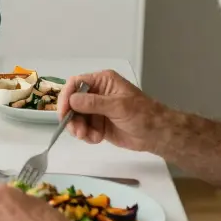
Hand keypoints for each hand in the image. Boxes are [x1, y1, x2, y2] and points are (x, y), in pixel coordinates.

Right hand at [56, 70, 171, 153]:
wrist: (156, 135)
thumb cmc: (143, 115)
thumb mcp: (118, 106)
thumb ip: (94, 103)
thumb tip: (72, 100)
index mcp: (102, 81)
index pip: (76, 84)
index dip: (66, 97)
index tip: (64, 112)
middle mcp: (96, 93)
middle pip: (72, 102)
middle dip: (72, 118)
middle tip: (77, 132)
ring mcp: (96, 110)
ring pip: (76, 117)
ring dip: (79, 129)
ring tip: (89, 137)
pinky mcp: (97, 124)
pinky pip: (83, 128)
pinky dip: (86, 135)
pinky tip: (96, 139)